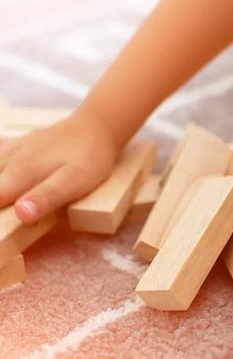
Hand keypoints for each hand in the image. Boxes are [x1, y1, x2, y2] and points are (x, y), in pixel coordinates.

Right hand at [0, 112, 118, 222]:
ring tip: (9, 196)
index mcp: (19, 175)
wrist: (96, 127)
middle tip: (8, 219)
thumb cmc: (89, 158)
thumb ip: (47, 197)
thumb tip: (21, 214)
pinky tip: (5, 176)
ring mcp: (10, 151)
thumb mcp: (74, 182)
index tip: (3, 231)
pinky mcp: (15, 146)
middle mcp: (8, 162)